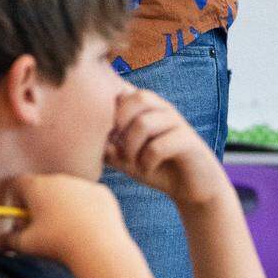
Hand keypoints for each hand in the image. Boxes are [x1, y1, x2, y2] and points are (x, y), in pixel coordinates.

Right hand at [8, 172, 125, 265]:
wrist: (99, 247)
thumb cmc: (58, 245)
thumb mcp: (27, 245)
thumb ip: (7, 241)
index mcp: (37, 186)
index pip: (18, 184)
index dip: (16, 201)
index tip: (21, 220)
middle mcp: (59, 178)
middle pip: (42, 187)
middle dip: (39, 206)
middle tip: (42, 231)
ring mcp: (82, 183)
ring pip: (66, 193)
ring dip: (63, 207)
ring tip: (68, 234)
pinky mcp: (101, 192)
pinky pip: (88, 199)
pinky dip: (85, 211)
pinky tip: (88, 231)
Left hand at [104, 89, 226, 209]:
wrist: (192, 188)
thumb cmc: (155, 167)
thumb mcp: (126, 158)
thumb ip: (107, 148)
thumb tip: (85, 142)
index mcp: (147, 106)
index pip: (124, 89)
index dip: (109, 109)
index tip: (106, 136)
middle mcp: (163, 108)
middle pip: (137, 96)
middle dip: (120, 122)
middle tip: (117, 146)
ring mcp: (177, 122)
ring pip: (145, 122)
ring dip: (131, 146)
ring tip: (130, 162)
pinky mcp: (188, 141)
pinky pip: (159, 146)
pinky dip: (147, 161)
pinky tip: (147, 169)